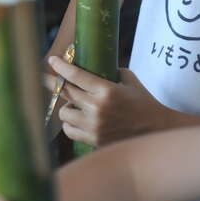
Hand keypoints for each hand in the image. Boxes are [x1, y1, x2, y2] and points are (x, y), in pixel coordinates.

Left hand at [49, 56, 168, 146]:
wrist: (156, 130)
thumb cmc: (143, 103)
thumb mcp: (129, 81)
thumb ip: (111, 71)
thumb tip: (93, 64)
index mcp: (106, 90)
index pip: (76, 75)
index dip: (60, 67)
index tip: (51, 60)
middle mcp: (97, 108)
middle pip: (64, 92)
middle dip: (51, 82)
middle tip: (43, 77)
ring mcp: (93, 125)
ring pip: (63, 113)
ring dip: (65, 107)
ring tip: (74, 105)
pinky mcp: (93, 140)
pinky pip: (69, 130)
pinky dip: (70, 124)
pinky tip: (76, 120)